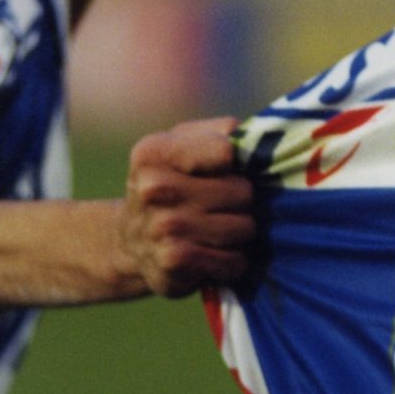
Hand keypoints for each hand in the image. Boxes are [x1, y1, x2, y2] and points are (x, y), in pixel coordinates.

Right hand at [123, 116, 255, 296]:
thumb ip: (222, 132)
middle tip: (218, 205)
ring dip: (240, 232)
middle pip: (243, 191)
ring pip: (245, 226)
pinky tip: (211, 253)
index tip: (224, 169)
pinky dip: (232, 261)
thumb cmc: (173, 184)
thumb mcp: (184, 146)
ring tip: (216, 229)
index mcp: (154, 152)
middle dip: (241, 200)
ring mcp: (163, 226)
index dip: (236, 162)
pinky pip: (235, 260)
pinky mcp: (174, 261)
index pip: (227, 151)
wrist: (130, 243)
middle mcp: (154, 188)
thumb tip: (265, 135)